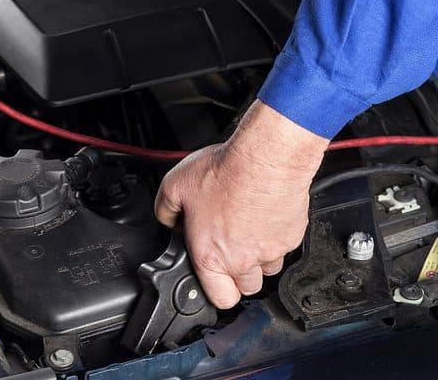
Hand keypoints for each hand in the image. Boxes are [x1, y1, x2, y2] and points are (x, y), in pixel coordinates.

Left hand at [155, 100, 328, 308]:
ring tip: (248, 232)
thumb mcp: (174, 187)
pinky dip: (276, 238)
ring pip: (268, 270)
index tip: (214, 279)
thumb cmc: (225, 172)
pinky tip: (265, 217)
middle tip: (231, 249)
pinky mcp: (292, 237)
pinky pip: (285, 248)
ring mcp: (271, 251)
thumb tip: (168, 220)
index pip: (219, 299)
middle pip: (246, 289)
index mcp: (211, 256)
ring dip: (259, 258)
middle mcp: (242, 260)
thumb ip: (166, 211)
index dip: (216, 291)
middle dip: (238, 275)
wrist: (265, 158)